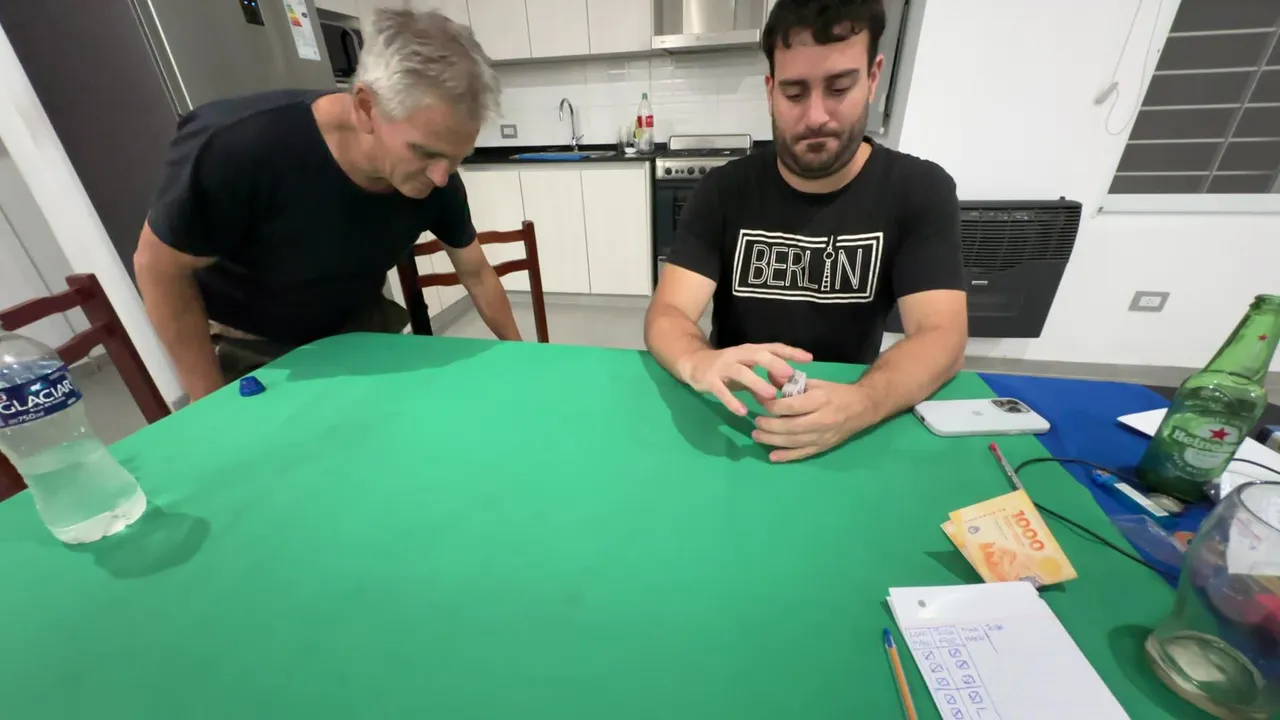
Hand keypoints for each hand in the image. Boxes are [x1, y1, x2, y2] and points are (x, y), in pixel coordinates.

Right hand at [679, 343, 812, 415]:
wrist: (693, 363)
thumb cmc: (726, 368)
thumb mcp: (747, 372)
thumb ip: (764, 381)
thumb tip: (784, 395)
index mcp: (750, 351)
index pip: (773, 347)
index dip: (791, 352)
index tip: (809, 359)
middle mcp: (738, 355)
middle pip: (759, 355)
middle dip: (775, 364)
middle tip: (790, 376)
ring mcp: (723, 366)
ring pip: (741, 372)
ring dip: (757, 382)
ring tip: (770, 396)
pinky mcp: (710, 380)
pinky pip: (722, 391)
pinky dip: (732, 401)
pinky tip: (741, 411)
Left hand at [752, 380, 880, 461]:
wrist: (863, 407)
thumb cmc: (837, 392)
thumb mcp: (816, 382)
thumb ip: (793, 382)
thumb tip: (770, 377)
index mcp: (820, 399)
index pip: (791, 406)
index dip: (773, 406)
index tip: (761, 403)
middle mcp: (822, 419)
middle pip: (790, 426)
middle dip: (769, 426)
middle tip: (756, 423)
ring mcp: (823, 436)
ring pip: (794, 441)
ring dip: (773, 440)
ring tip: (757, 436)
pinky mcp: (824, 446)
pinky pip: (803, 453)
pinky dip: (787, 456)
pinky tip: (772, 456)